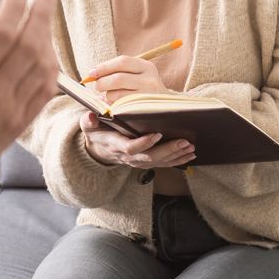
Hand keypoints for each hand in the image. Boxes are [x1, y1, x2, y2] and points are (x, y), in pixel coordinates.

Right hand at [0, 0, 58, 155]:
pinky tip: (48, 55)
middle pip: (28, 46)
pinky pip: (44, 92)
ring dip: (46, 40)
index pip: (1, 34)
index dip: (13, 9)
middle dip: (40, 16)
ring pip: (41, 68)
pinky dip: (50, 70)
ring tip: (44, 21)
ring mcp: (11, 109)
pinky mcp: (20, 123)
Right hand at [79, 112, 195, 167]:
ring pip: (159, 162)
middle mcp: (128, 157)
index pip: (130, 148)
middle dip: (168, 150)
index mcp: (115, 145)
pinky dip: (177, 160)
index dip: (144, 143)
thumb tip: (90, 114)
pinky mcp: (146, 162)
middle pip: (149, 157)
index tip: (157, 134)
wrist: (99, 149)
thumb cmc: (96, 132)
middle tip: (184, 142)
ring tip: (191, 147)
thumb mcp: (88, 126)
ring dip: (176, 155)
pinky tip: (190, 154)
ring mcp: (138, 161)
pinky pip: (163, 164)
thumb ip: (88, 120)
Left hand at [84, 55, 166, 103]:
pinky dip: (112, 105)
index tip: (91, 73)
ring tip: (108, 96)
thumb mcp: (136, 74)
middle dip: (102, 83)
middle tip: (98, 86)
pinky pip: (120, 107)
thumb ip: (117, 70)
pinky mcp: (142, 110)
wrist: (164, 106)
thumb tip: (92, 74)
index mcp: (146, 66)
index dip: (104, 67)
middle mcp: (150, 79)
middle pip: (118, 78)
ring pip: (117, 94)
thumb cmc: (142, 87)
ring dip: (107, 96)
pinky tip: (113, 104)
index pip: (122, 62)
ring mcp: (147, 96)